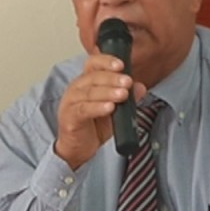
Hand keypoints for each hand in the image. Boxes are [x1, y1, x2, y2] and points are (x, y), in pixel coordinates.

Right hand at [55, 54, 146, 169]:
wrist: (79, 149)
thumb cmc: (93, 126)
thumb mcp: (115, 110)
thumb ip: (127, 98)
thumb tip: (140, 88)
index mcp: (87, 82)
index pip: (94, 64)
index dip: (106, 61)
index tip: (122, 65)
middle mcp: (77, 89)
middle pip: (93, 77)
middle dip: (112, 78)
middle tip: (127, 82)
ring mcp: (71, 103)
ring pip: (89, 92)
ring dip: (107, 92)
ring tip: (122, 95)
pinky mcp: (69, 118)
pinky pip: (83, 110)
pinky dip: (97, 108)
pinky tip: (109, 107)